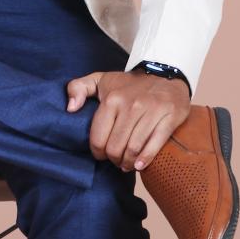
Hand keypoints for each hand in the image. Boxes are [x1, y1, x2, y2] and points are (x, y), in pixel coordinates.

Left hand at [65, 70, 191, 171]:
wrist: (165, 73)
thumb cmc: (129, 84)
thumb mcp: (100, 80)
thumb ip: (78, 88)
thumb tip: (70, 108)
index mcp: (112, 100)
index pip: (98, 138)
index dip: (97, 152)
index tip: (101, 154)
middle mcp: (131, 106)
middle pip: (116, 147)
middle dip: (113, 159)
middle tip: (115, 160)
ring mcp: (151, 112)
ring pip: (134, 149)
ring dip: (128, 163)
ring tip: (126, 164)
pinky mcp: (169, 118)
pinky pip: (155, 145)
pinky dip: (145, 159)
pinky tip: (139, 165)